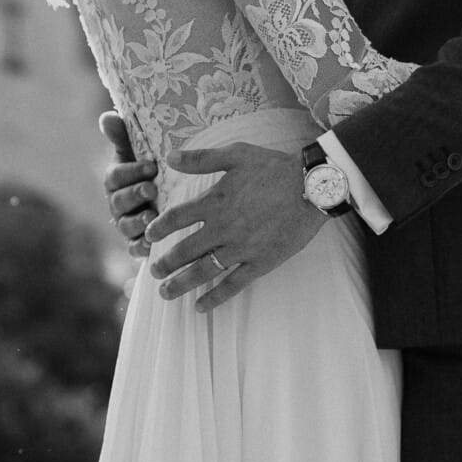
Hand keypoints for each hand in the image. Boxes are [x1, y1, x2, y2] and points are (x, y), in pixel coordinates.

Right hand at [99, 112, 159, 255]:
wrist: (170, 195)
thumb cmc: (153, 168)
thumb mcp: (139, 150)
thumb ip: (123, 135)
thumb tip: (106, 117)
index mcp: (116, 179)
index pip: (115, 176)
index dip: (131, 171)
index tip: (151, 165)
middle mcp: (117, 203)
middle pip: (118, 201)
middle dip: (134, 194)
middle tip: (152, 188)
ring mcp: (126, 224)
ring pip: (126, 226)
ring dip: (138, 221)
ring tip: (153, 216)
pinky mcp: (138, 243)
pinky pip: (135, 249)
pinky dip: (143, 247)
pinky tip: (154, 244)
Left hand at [144, 141, 326, 311]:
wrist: (313, 187)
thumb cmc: (275, 168)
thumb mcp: (236, 154)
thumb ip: (201, 159)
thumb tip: (169, 157)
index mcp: (215, 201)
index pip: (176, 218)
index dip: (158, 228)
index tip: (148, 237)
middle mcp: (223, 228)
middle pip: (184, 250)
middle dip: (165, 263)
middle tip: (152, 272)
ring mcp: (241, 248)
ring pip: (203, 271)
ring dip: (181, 284)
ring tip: (165, 293)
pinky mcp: (260, 263)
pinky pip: (233, 285)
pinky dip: (215, 297)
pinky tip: (200, 307)